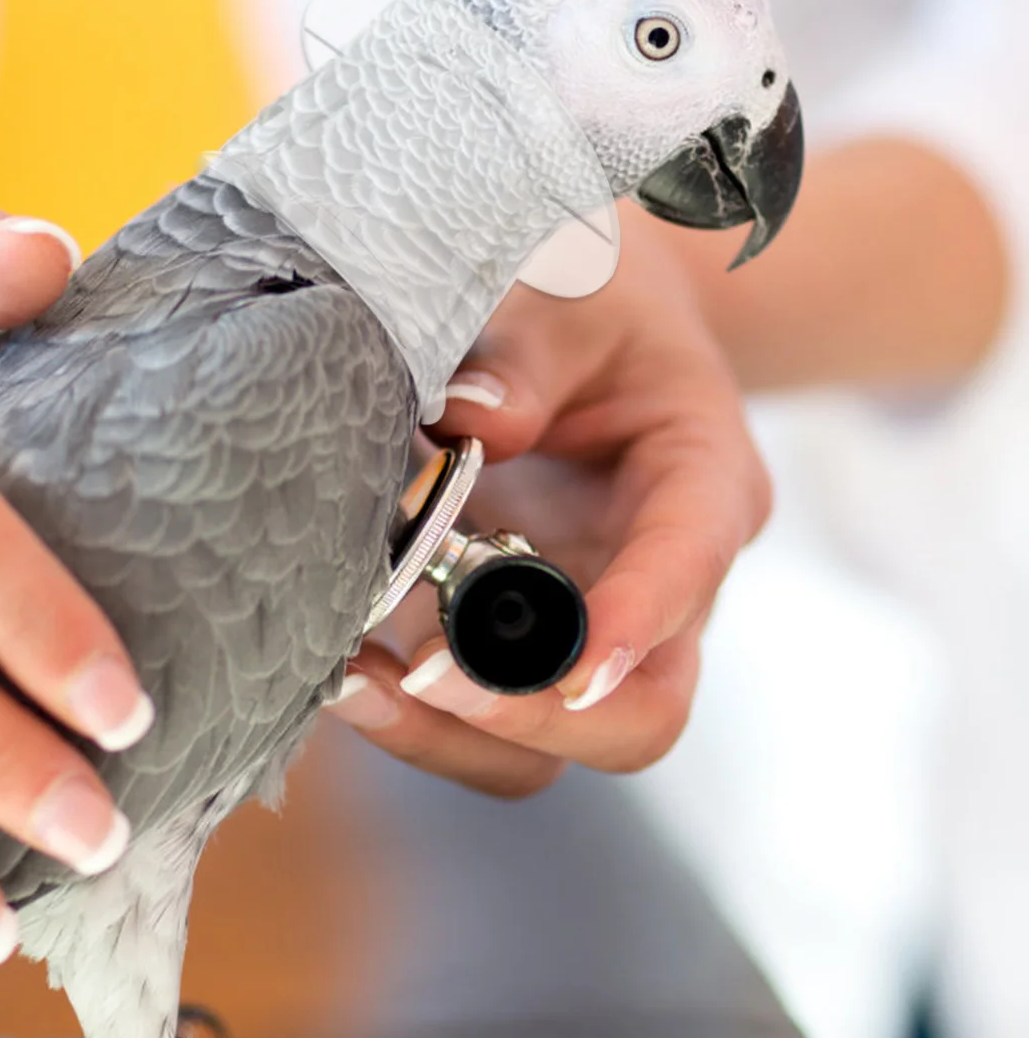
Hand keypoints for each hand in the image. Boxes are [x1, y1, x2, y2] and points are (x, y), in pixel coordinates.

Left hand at [326, 214, 770, 797]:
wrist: (584, 312)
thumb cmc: (587, 293)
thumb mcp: (569, 294)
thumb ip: (526, 349)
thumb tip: (471, 421)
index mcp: (701, 481)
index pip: (691, 563)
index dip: (639, 619)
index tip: (571, 661)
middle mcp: (655, 580)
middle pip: (639, 710)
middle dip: (533, 711)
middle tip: (424, 677)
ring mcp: (579, 623)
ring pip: (549, 744)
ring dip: (451, 733)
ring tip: (350, 684)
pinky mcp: (505, 638)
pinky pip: (473, 717)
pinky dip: (410, 713)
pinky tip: (336, 671)